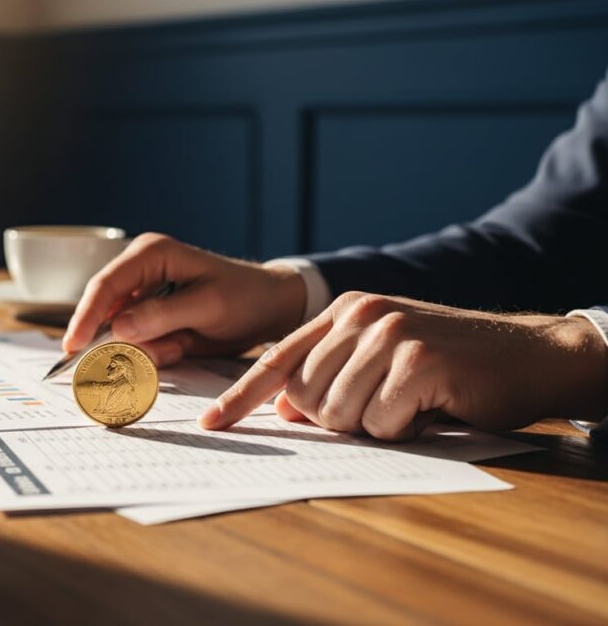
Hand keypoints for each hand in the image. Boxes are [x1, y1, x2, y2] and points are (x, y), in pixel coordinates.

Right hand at [63, 233, 306, 365]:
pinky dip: (156, 351)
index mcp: (151, 253)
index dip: (86, 317)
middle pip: (106, 310)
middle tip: (163, 350)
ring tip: (184, 343)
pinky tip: (183, 343)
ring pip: (120, 332)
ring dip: (149, 348)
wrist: (269, 306)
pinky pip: (136, 341)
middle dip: (126, 340)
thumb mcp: (208, 306)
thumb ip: (162, 316)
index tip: (74, 348)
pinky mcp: (148, 313)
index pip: (106, 285)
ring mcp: (142, 292)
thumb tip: (118, 328)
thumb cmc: (245, 298)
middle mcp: (140, 268)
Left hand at [200, 292, 607, 439]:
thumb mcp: (383, 363)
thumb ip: (332, 377)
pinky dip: (404, 428)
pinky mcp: (417, 359)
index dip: (241, 395)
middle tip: (386, 406)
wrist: (530, 354)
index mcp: (344, 313)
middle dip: (340, 419)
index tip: (211, 423)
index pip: (278, 359)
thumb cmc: (452, 365)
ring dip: (376, 424)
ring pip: (340, 414)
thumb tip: (285, 411)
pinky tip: (431, 405)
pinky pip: (381, 422)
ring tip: (412, 402)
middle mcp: (360, 315)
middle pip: (306, 398)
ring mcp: (388, 333)